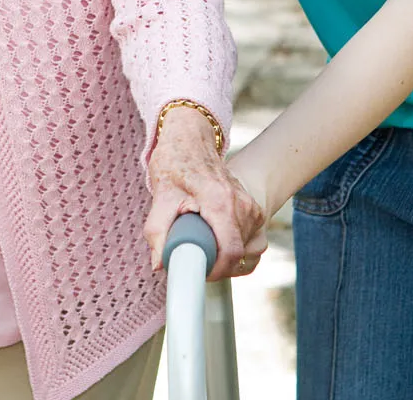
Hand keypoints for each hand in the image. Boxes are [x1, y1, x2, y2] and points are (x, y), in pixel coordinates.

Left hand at [143, 107, 266, 279]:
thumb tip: (159, 264)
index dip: (215, 271)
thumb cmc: (175, 163)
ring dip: (226, 257)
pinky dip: (235, 249)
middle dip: (217, 265)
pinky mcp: (255, 210)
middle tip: (194, 257)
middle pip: (239, 254)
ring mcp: (253, 207)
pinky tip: (216, 238)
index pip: (231, 251)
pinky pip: (252, 243)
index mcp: (221, 201)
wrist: (191, 139)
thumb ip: (157, 231)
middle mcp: (244, 205)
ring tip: (203, 242)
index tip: (198, 272)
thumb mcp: (161, 195)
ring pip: (247, 251)